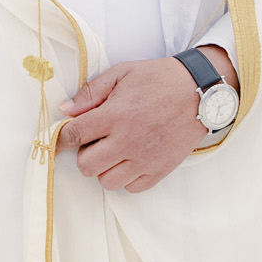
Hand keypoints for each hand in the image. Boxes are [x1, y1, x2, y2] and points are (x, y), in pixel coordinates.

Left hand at [54, 46, 236, 191]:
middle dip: (84, 153)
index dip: (61, 138)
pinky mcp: (160, 170)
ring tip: (114, 151)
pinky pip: (131, 188)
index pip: (74, 135)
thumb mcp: (122, 73)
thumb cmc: (160, 79)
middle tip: (95, 140)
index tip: (60, 139)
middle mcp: (128, 141)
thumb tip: (64, 109)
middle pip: (86, 165)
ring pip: (107, 181)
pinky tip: (130, 160)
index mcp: (115, 115)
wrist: (201, 92)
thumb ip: (90, 92)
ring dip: (104, 168)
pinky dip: (126, 178)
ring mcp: (145, 159)